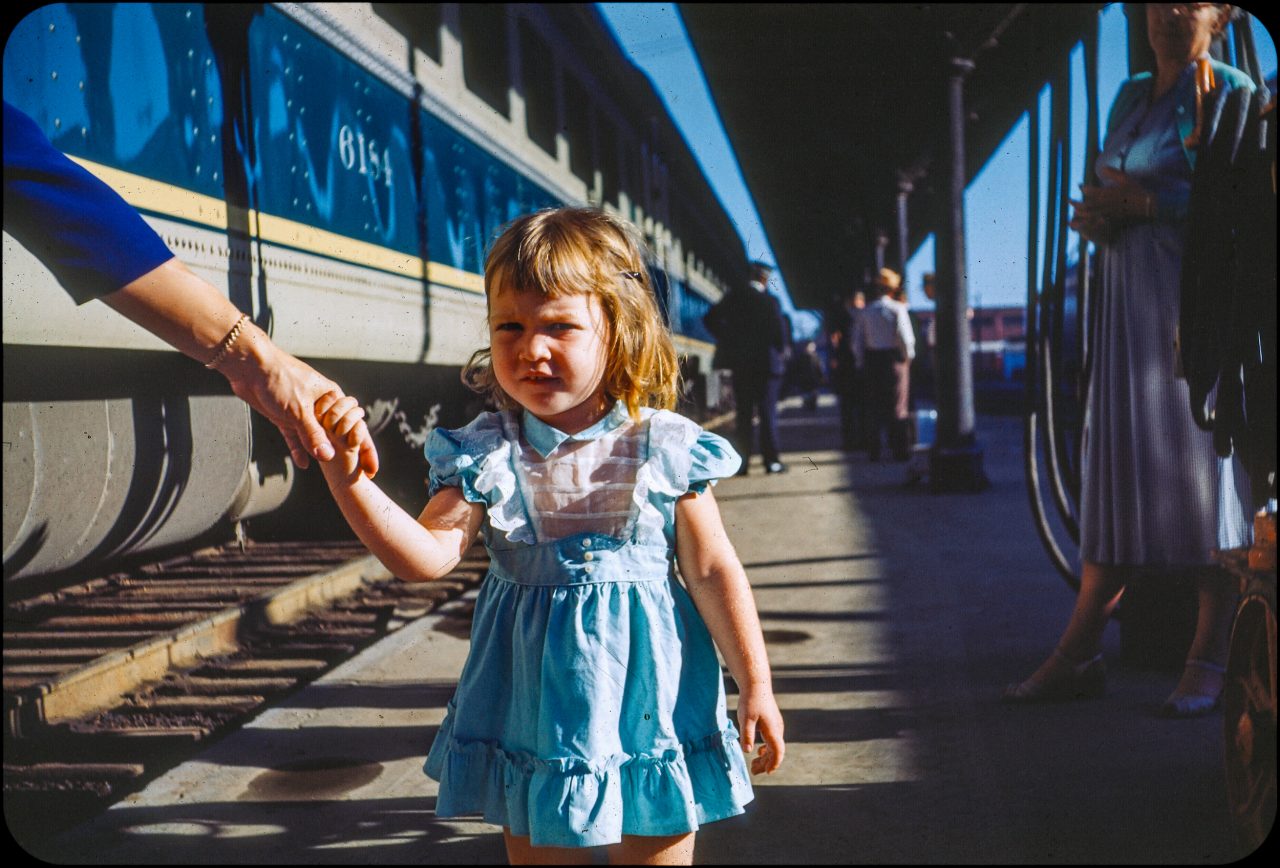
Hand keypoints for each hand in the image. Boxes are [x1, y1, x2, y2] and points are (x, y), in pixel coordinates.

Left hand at [224, 339, 378, 476]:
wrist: (248, 365)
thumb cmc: (279, 378)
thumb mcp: (299, 410)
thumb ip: (313, 435)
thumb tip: (327, 456)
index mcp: (331, 396)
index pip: (349, 421)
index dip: (355, 439)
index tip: (357, 457)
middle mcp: (319, 403)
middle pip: (331, 431)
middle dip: (336, 447)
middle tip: (341, 467)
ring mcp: (301, 410)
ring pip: (311, 435)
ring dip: (315, 450)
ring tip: (323, 468)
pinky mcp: (284, 415)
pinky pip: (294, 436)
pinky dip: (297, 449)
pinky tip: (302, 463)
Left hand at [737, 682, 785, 774]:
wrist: (756, 684)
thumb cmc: (750, 701)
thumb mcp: (745, 718)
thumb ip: (747, 735)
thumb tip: (748, 752)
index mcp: (773, 730)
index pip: (778, 752)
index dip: (774, 763)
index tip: (767, 772)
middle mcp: (777, 729)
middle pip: (776, 752)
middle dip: (766, 764)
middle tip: (754, 772)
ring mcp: (776, 726)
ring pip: (774, 747)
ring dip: (765, 757)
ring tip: (754, 766)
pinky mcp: (772, 723)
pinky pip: (772, 741)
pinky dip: (766, 749)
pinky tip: (758, 751)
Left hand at [1069, 167, 1153, 241]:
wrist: (1148, 205)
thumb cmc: (1136, 191)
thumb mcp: (1126, 179)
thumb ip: (1113, 173)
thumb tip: (1102, 167)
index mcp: (1111, 192)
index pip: (1094, 191)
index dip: (1085, 189)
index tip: (1080, 187)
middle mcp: (1108, 203)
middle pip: (1089, 204)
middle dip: (1077, 203)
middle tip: (1069, 201)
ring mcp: (1110, 212)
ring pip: (1092, 214)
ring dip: (1081, 214)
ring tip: (1072, 214)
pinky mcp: (1112, 220)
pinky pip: (1098, 222)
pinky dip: (1089, 223)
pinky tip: (1083, 223)